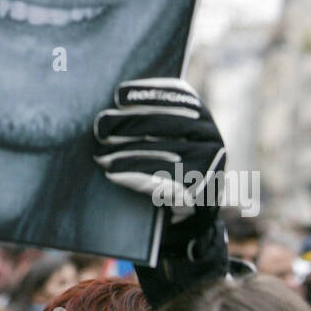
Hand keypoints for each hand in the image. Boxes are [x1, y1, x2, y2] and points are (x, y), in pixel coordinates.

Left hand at [93, 76, 229, 294]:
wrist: (188, 217)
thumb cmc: (166, 168)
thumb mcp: (165, 137)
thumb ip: (148, 118)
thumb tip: (109, 108)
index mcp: (200, 115)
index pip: (176, 94)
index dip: (147, 93)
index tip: (119, 97)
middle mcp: (211, 135)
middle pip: (165, 123)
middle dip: (128, 124)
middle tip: (99, 129)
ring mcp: (211, 163)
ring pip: (162, 151)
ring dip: (125, 153)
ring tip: (100, 156)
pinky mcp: (202, 190)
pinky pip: (163, 180)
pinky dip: (134, 176)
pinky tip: (114, 175)